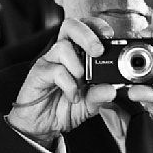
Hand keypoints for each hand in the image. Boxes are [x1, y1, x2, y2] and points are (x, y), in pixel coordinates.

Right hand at [7, 18, 117, 146]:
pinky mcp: (39, 73)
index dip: (97, 26)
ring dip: (77, 66)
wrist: (43, 127)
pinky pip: (55, 70)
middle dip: (88, 35)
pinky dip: (69, 84)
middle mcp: (63, 54)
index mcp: (77, 54)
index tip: (109, 35)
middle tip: (98, 51)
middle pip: (71, 26)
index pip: (86, 28)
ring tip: (82, 83)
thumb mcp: (90, 105)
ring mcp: (49, 61)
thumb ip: (100, 96)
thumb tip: (113, 89)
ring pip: (63, 47)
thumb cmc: (64, 108)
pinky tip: (73, 96)